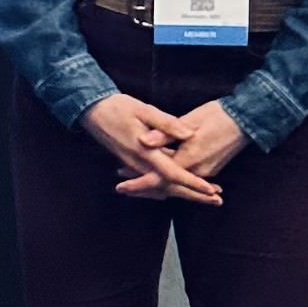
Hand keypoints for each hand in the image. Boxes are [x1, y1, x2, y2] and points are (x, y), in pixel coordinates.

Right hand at [78, 91, 221, 205]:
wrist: (90, 110)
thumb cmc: (117, 107)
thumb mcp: (144, 110)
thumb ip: (167, 123)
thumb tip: (190, 134)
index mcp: (144, 151)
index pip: (172, 173)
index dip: (192, 183)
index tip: (211, 190)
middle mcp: (139, 163)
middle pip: (169, 187)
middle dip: (194, 195)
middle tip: (217, 199)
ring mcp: (133, 165)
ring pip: (160, 187)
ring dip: (183, 192)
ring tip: (206, 195)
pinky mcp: (131, 163)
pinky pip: (152, 182)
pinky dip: (168, 187)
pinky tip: (179, 186)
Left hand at [114, 99, 246, 199]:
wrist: (246, 119)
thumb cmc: (217, 116)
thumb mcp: (189, 119)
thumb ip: (164, 132)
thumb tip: (142, 141)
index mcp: (190, 159)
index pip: (158, 179)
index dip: (138, 183)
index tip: (120, 185)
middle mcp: (198, 171)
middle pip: (165, 187)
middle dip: (143, 189)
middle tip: (121, 187)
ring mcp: (205, 172)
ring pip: (174, 186)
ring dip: (155, 186)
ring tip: (133, 182)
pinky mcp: (209, 169)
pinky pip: (184, 181)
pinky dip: (169, 181)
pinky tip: (157, 177)